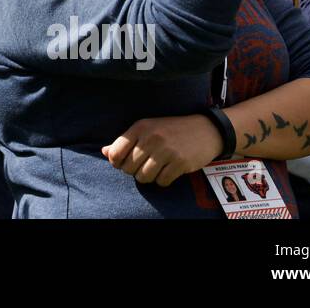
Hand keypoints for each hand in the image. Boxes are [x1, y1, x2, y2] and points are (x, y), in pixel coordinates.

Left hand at [102, 113, 222, 186]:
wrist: (205, 129)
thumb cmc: (171, 130)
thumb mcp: (147, 129)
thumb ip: (125, 141)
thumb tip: (104, 152)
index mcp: (140, 127)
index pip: (115, 152)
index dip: (116, 162)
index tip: (124, 163)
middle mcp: (151, 138)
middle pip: (128, 168)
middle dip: (134, 171)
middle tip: (143, 166)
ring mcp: (166, 150)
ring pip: (143, 177)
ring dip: (148, 177)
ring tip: (155, 169)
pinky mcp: (180, 163)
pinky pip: (162, 182)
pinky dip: (163, 180)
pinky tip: (168, 171)